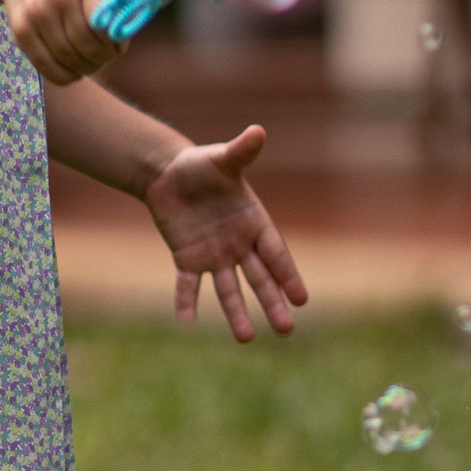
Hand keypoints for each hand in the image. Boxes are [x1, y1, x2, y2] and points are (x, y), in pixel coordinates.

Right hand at [3, 0, 117, 86]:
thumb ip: (115, 3)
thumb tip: (120, 43)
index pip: (106, 24)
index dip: (115, 42)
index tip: (118, 44)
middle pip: (87, 46)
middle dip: (103, 57)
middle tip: (107, 56)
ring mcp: (35, 13)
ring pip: (68, 59)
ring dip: (86, 68)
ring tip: (92, 61)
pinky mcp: (20, 31)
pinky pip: (47, 67)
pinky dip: (66, 75)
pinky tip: (75, 70)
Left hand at [142, 124, 308, 340]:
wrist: (169, 173)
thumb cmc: (202, 164)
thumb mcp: (222, 159)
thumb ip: (240, 151)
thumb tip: (258, 131)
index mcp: (254, 222)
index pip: (275, 253)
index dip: (288, 274)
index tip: (301, 299)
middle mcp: (239, 244)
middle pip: (259, 278)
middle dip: (272, 302)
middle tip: (286, 329)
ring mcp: (214, 255)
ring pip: (229, 289)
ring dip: (237, 312)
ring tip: (245, 338)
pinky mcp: (188, 259)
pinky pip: (188, 285)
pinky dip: (187, 302)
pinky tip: (187, 323)